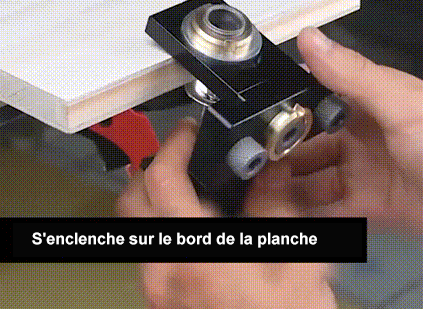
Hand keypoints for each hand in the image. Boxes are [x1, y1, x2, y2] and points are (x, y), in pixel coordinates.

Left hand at [117, 119, 336, 307]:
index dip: (174, 145)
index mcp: (193, 251)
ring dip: (154, 197)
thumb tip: (269, 164)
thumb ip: (274, 202)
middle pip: (130, 201)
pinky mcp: (161, 301)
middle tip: (183, 157)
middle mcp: (161, 269)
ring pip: (136, 226)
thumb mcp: (292, 259)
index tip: (191, 131)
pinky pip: (149, 250)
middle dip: (151, 169)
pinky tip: (197, 227)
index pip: (162, 179)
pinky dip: (162, 225)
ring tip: (191, 187)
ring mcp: (156, 289)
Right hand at [246, 27, 422, 233]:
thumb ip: (350, 74)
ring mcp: (363, 174)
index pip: (311, 106)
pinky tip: (284, 219)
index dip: (282, 114)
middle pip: (306, 147)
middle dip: (278, 156)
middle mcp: (358, 138)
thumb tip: (306, 36)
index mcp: (362, 105)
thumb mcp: (399, 103)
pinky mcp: (370, 208)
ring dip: (288, 188)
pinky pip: (331, 213)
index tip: (252, 125)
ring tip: (258, 195)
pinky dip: (308, 217)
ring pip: (312, 181)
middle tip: (248, 167)